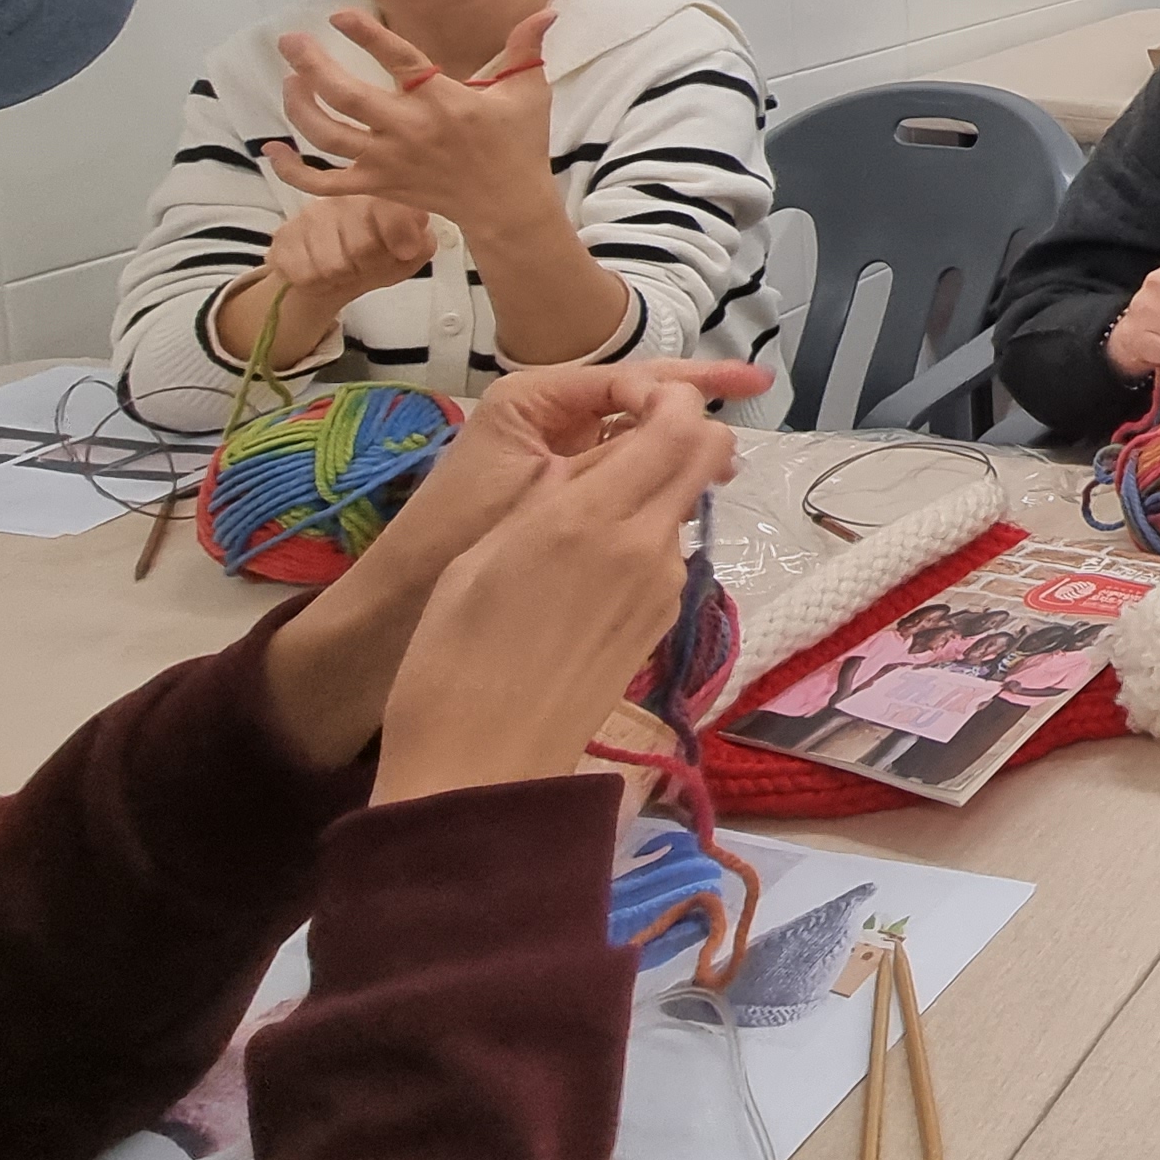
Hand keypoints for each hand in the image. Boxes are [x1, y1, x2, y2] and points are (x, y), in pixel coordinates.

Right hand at [216, 194, 440, 370]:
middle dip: (368, 267)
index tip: (404, 251)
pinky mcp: (284, 237)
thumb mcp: (408, 255)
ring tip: (344, 270)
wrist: (330, 273)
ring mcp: (310, 216)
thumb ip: (419, 246)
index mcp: (378, 197)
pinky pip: (304, 274)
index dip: (400, 237)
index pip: (392, 211)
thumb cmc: (375, 259)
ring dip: (341, 277)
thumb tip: (413, 243)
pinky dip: (316, 283)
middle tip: (365, 266)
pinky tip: (321, 272)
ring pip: (332, 265)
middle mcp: (343, 199)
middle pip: (362, 246)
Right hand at [262, 366, 748, 766]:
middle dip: (685, 430)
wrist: (481, 763)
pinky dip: (647, 539)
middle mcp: (644, 544)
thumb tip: (587, 469)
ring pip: (687, 504)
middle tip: (632, 437)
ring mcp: (662, 587)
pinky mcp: (661, 623)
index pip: (677, 422)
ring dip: (660, 489)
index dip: (668, 396)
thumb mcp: (483, 553)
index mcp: (591, 516)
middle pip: (708, 454)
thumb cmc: (451, 657)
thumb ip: (549, 500)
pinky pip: (669, 554)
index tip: (633, 397)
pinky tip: (592, 570)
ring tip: (589, 517)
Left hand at [263, 5, 559, 238]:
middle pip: (346, 96)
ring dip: (299, 107)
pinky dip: (292, 170)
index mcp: (444, 101)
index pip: (399, 61)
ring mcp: (388, 161)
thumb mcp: (528, 93)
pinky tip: (273, 149)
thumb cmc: (518, 145)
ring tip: (291, 81)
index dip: (368, 35)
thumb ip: (526, 48)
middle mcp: (409, 130)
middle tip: (290, 41)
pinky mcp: (376, 186)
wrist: (508, 206)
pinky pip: (322, 183)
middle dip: (311, 65)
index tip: (339, 14)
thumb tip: (546, 12)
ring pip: (327, 135)